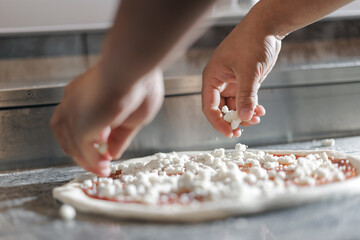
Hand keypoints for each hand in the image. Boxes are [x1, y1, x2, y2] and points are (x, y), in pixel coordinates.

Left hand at [50, 64, 163, 175]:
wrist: (133, 69)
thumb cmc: (139, 82)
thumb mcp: (133, 115)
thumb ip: (120, 135)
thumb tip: (112, 152)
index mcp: (85, 93)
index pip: (78, 120)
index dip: (90, 136)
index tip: (104, 150)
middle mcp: (73, 101)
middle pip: (68, 133)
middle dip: (83, 151)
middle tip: (99, 164)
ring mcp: (73, 113)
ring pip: (72, 143)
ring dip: (86, 159)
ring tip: (101, 169)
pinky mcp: (78, 125)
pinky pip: (82, 150)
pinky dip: (92, 161)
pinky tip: (104, 167)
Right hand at [202, 19, 280, 137]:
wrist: (267, 28)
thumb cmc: (252, 42)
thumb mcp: (249, 71)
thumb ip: (246, 96)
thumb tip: (244, 117)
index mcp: (212, 77)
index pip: (209, 106)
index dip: (217, 121)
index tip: (229, 132)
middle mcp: (219, 82)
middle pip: (220, 109)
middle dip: (231, 120)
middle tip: (241, 130)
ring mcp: (232, 82)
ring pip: (234, 106)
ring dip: (243, 115)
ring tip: (255, 119)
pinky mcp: (244, 82)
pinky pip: (244, 100)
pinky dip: (251, 107)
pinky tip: (260, 111)